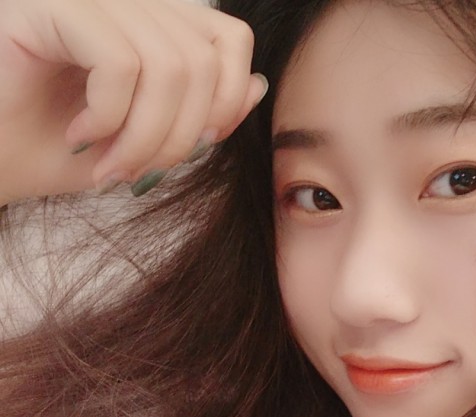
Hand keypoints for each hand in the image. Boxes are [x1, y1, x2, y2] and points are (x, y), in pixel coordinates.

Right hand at [0, 0, 265, 202]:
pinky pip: (120, 62)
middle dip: (181, 137)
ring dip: (145, 138)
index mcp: (151, 25)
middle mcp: (125, 1)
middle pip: (203, 61)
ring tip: (111, 166)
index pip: (229, 39)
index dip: (228, 98)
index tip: (200, 143)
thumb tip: (257, 84)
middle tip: (139, 172)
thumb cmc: (59, 150)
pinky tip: (80, 134)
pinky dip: (109, 116)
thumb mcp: (146, 140)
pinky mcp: (50, 3)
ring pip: (168, 66)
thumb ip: (201, 111)